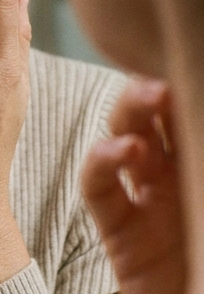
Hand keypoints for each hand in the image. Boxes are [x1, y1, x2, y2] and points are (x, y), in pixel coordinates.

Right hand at [81, 77, 183, 293]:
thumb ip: (200, 180)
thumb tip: (152, 148)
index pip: (194, 114)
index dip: (191, 80)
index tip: (193, 58)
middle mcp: (186, 180)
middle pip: (166, 112)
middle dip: (163, 85)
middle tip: (167, 73)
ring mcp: (152, 203)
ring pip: (131, 135)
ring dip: (133, 110)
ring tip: (146, 97)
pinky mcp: (123, 234)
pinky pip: (100, 186)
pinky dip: (102, 161)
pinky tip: (120, 151)